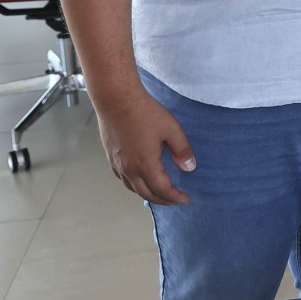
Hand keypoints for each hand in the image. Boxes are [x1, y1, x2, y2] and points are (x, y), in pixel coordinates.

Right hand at [93, 87, 195, 205]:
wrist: (116, 99)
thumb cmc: (143, 112)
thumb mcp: (171, 129)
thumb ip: (182, 150)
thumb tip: (189, 168)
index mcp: (145, 165)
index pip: (162, 190)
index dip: (175, 197)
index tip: (186, 199)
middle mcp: (129, 168)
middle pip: (146, 194)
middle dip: (162, 200)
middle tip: (175, 200)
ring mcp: (117, 163)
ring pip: (132, 187)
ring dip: (147, 193)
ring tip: (159, 192)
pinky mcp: (110, 155)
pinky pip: (122, 178)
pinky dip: (133, 184)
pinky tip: (138, 178)